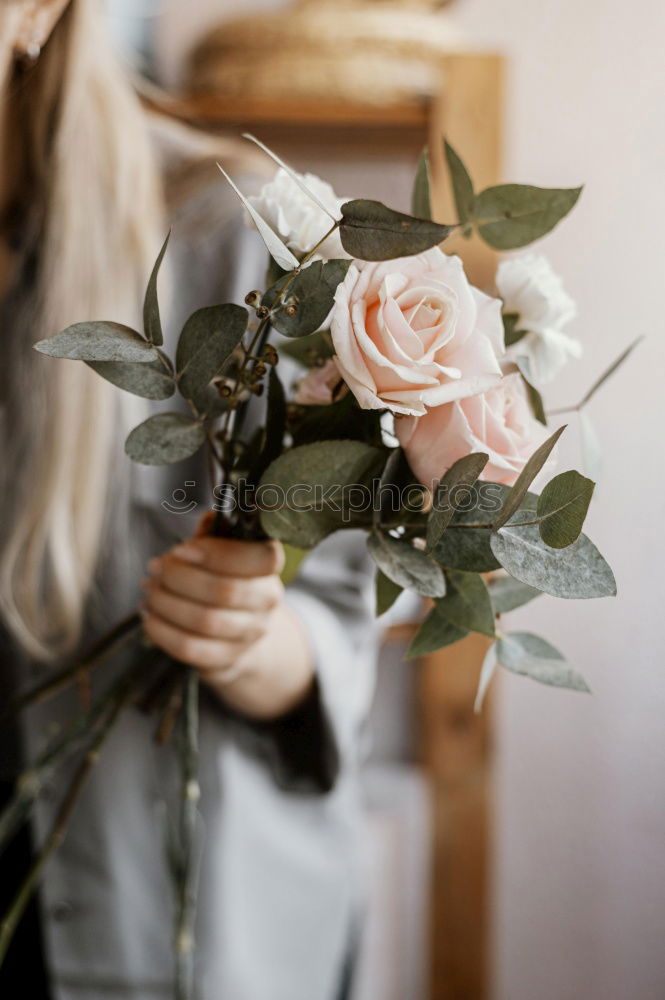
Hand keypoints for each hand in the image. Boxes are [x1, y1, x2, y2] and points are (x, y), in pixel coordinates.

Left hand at [141, 533, 313, 718]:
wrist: (237, 633)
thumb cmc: (223, 579)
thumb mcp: (222, 551)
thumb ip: (215, 533)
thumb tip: (210, 518)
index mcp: (268, 568)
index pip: (262, 558)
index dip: (218, 553)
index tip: (181, 550)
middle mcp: (267, 601)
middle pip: (225, 591)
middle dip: (180, 577)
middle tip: (155, 568)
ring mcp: (249, 634)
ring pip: (205, 621)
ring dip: (167, 603)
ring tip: (149, 590)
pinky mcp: (227, 659)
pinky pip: (190, 648)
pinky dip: (162, 631)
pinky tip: (149, 617)